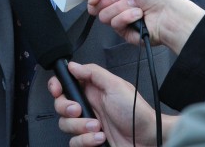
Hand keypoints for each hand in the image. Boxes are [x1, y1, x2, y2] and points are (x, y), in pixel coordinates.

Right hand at [49, 61, 175, 146]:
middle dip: (66, 108)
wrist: (148, 140)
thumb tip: (73, 65)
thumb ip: (93, 73)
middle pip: (61, 105)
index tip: (57, 89)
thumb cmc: (137, 112)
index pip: (66, 83)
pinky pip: (75, 142)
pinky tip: (99, 138)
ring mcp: (87, 124)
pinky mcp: (89, 141)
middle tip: (79, 110)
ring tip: (98, 127)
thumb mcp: (116, 85)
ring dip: (80, 127)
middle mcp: (87, 105)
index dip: (57, 85)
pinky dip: (85, 141)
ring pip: (66, 125)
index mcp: (91, 89)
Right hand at [83, 0, 204, 53]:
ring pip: (103, 14)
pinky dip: (127, 17)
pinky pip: (114, 23)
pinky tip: (137, 15)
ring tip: (135, 6)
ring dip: (121, 7)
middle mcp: (117, 2)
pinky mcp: (122, 31)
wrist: (166, 14)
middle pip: (96, 2)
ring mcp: (119, 17)